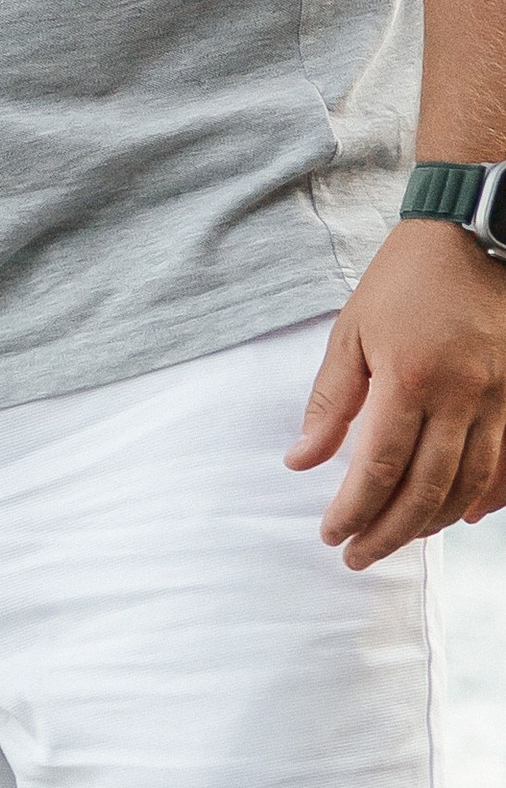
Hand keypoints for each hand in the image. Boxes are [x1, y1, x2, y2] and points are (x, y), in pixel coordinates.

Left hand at [287, 220, 505, 566]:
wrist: (474, 231)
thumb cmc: (405, 278)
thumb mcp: (352, 333)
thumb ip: (329, 402)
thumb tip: (302, 462)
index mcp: (411, 379)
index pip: (379, 469)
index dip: (354, 512)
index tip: (331, 535)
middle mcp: (462, 394)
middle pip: (426, 490)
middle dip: (388, 533)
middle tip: (358, 556)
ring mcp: (498, 395)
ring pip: (470, 483)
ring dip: (432, 522)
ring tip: (399, 538)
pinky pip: (505, 460)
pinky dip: (486, 496)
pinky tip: (462, 517)